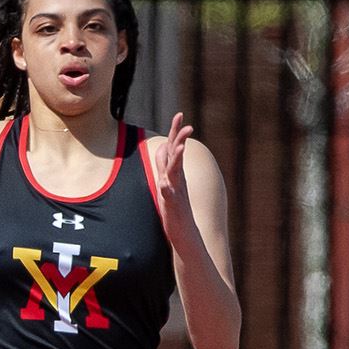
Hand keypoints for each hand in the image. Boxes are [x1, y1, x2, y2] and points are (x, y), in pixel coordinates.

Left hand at [154, 112, 195, 229]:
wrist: (185, 234)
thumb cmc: (175, 208)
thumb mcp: (167, 182)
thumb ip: (164, 165)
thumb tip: (163, 147)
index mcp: (175, 172)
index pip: (174, 147)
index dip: (176, 131)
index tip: (179, 114)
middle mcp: (177, 179)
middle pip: (176, 154)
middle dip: (179, 138)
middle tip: (185, 123)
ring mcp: (176, 192)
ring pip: (175, 172)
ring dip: (177, 159)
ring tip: (179, 147)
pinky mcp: (172, 206)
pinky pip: (169, 196)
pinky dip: (167, 189)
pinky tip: (163, 184)